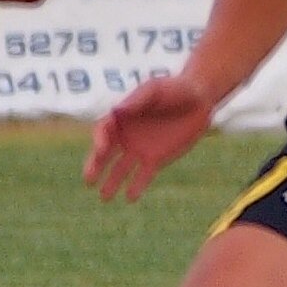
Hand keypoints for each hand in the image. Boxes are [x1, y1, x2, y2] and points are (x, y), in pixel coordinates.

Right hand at [84, 74, 215, 201]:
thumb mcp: (155, 89)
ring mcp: (140, 149)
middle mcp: (126, 135)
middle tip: (88, 181)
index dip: (99, 141)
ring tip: (105, 197)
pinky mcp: (155, 159)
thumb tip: (117, 110)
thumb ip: (138, 100)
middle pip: (105, 154)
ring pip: (120, 169)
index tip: (102, 150)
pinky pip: (143, 176)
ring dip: (111, 182)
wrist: (199, 99)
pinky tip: (130, 198)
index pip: (103, 131)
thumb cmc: (175, 88)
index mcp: (121, 117)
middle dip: (95, 166)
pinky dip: (136, 187)